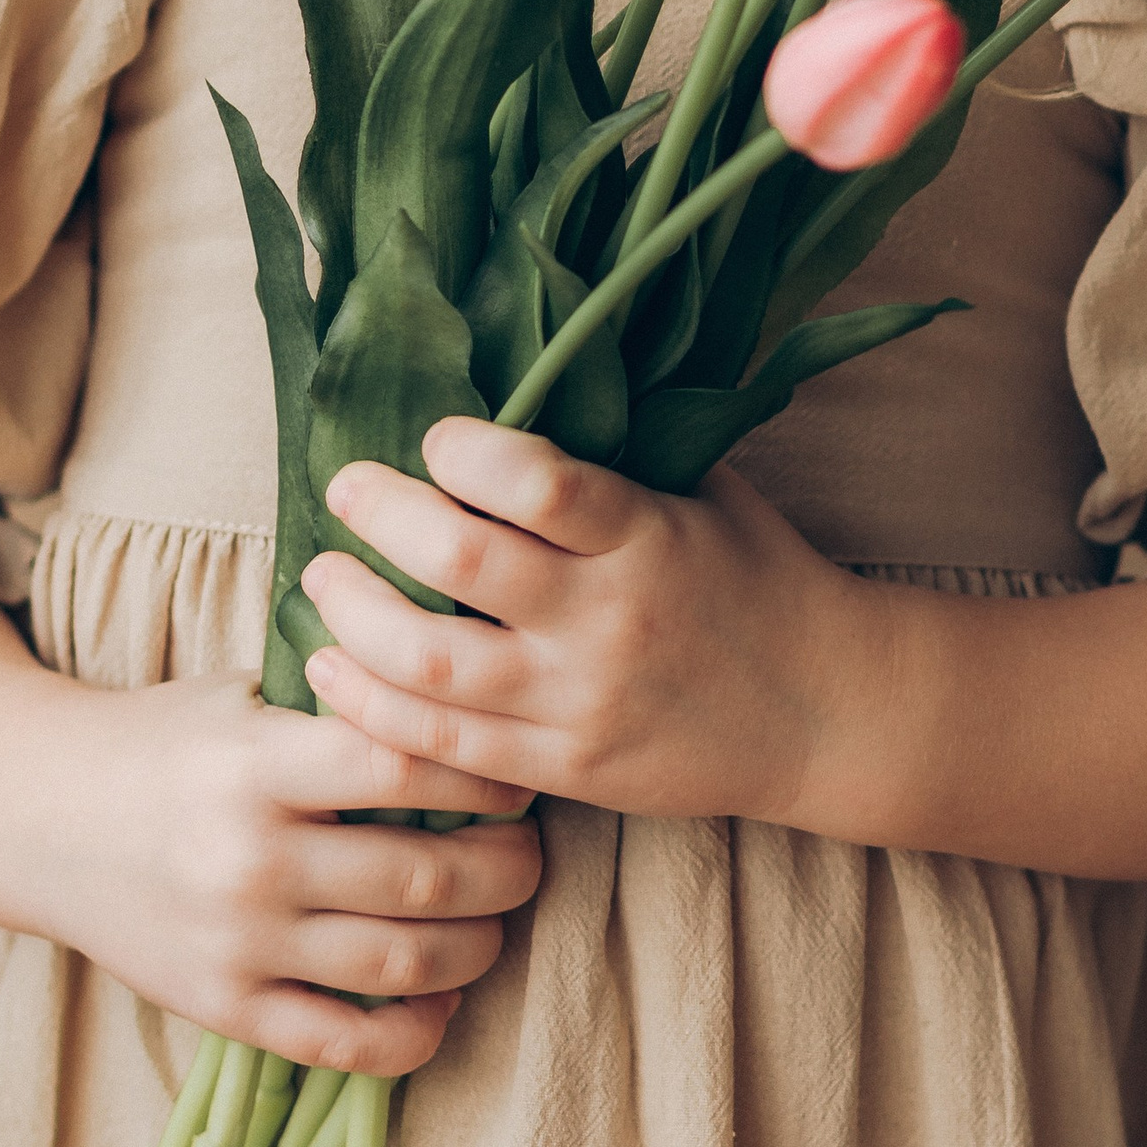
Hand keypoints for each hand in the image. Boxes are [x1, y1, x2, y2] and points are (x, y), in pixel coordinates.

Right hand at [24, 667, 544, 1077]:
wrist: (40, 820)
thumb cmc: (164, 741)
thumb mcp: (245, 694)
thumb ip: (341, 703)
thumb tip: (468, 699)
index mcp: (258, 764)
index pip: (404, 768)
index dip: (482, 774)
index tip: (515, 772)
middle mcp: (250, 859)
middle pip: (423, 877)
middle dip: (506, 870)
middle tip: (529, 853)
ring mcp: (236, 942)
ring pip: (402, 963)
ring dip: (477, 947)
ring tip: (495, 918)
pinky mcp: (222, 1008)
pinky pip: (342, 1042)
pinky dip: (412, 1033)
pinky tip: (442, 1001)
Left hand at [301, 426, 883, 827]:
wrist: (824, 713)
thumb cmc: (758, 577)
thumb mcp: (706, 492)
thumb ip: (620, 451)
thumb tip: (521, 378)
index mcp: (647, 535)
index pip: (539, 481)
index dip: (465, 448)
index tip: (436, 435)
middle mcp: (608, 620)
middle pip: (460, 561)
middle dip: (381, 514)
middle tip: (346, 489)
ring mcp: (580, 703)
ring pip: (430, 662)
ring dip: (354, 614)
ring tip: (323, 578)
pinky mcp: (562, 768)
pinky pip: (444, 747)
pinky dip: (372, 707)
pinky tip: (334, 669)